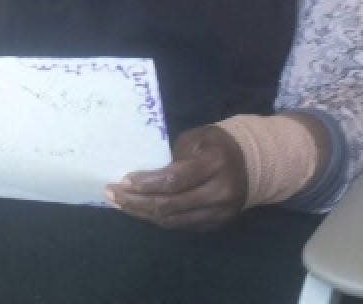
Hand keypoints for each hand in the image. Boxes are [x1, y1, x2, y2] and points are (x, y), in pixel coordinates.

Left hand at [105, 125, 246, 230]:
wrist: (251, 164)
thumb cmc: (216, 144)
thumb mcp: (197, 137)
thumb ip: (174, 156)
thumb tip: (146, 176)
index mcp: (214, 164)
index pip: (175, 180)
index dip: (147, 183)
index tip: (123, 181)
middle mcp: (218, 193)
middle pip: (170, 205)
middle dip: (136, 202)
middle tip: (111, 195)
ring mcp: (218, 213)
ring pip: (172, 220)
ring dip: (142, 213)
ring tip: (119, 204)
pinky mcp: (214, 225)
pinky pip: (180, 225)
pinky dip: (157, 218)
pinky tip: (140, 210)